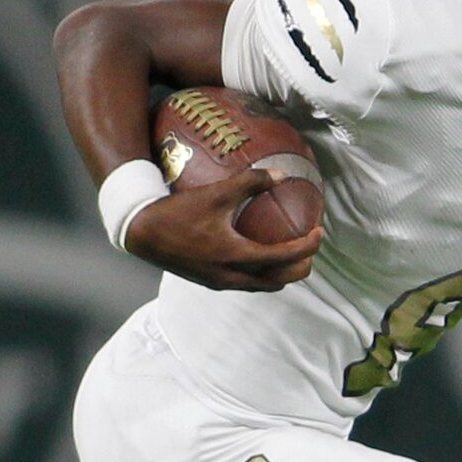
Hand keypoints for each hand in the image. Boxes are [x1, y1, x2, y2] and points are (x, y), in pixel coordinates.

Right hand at [125, 162, 322, 292]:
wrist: (142, 233)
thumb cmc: (178, 212)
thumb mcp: (216, 193)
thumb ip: (251, 182)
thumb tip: (282, 175)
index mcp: (235, 256)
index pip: (283, 258)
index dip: (306, 247)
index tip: (319, 232)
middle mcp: (230, 276)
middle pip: (278, 281)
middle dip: (299, 268)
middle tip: (310, 248)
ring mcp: (219, 282)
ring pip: (261, 286)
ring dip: (281, 274)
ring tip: (291, 255)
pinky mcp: (209, 281)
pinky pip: (245, 283)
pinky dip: (261, 274)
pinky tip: (259, 255)